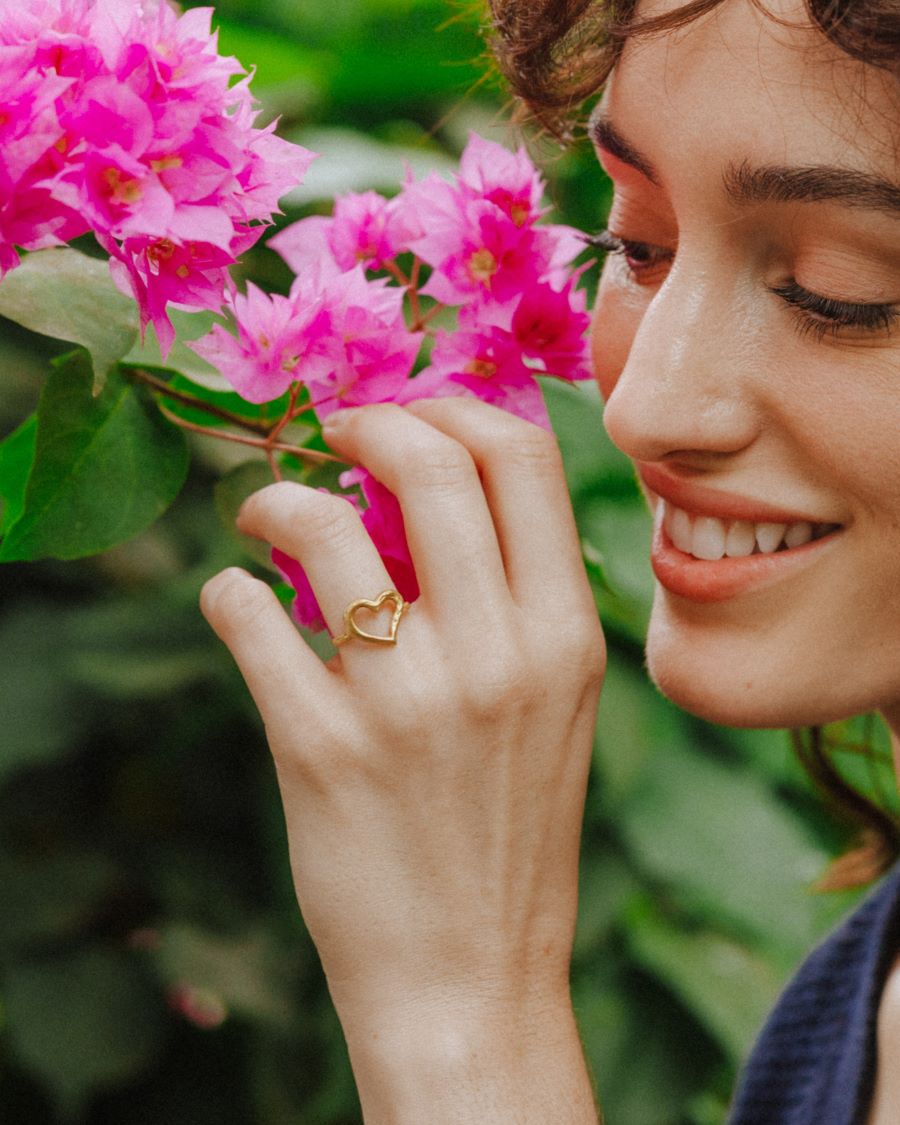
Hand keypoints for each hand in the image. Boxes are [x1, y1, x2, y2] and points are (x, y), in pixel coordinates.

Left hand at [200, 398, 604, 1119]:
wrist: (472, 975)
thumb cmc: (509, 828)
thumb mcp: (552, 705)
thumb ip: (510, 598)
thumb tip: (422, 485)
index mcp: (566, 635)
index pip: (525, 458)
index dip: (455, 409)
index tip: (405, 419)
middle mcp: (498, 655)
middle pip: (431, 460)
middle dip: (367, 424)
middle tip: (329, 439)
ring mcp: (408, 701)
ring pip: (321, 525)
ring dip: (273, 498)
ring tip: (262, 517)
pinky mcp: (321, 747)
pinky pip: (248, 617)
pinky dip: (226, 592)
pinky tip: (236, 604)